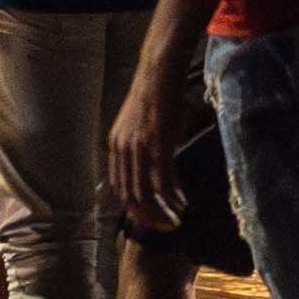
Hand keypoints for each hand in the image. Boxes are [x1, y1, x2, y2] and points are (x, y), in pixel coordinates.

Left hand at [106, 41, 186, 235]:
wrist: (158, 73)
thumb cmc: (153, 94)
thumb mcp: (136, 123)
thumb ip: (135, 144)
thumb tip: (147, 162)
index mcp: (115, 147)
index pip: (119, 187)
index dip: (134, 206)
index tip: (150, 215)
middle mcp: (123, 151)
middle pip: (130, 196)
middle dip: (148, 216)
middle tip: (166, 225)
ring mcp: (139, 150)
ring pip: (146, 194)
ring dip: (161, 210)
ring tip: (176, 218)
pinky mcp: (158, 146)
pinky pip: (163, 182)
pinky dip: (173, 196)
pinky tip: (183, 202)